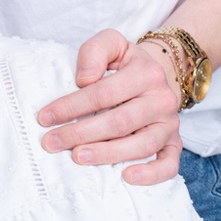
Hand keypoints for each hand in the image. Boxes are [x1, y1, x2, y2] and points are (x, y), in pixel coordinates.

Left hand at [36, 29, 182, 185]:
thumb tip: (84, 80)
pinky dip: (151, 174)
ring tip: (78, 157)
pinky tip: (127, 177)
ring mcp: (170, 124)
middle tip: (52, 142)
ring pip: (141, 145)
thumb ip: (94, 52)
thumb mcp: (111, 43)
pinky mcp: (174, 144)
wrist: (159, 74)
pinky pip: (170, 164)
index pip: (103, 93)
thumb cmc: (127, 63)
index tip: (45, 117)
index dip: (72, 106)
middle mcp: (162, 100)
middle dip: (81, 133)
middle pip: (119, 122)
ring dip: (107, 154)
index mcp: (146, 73)